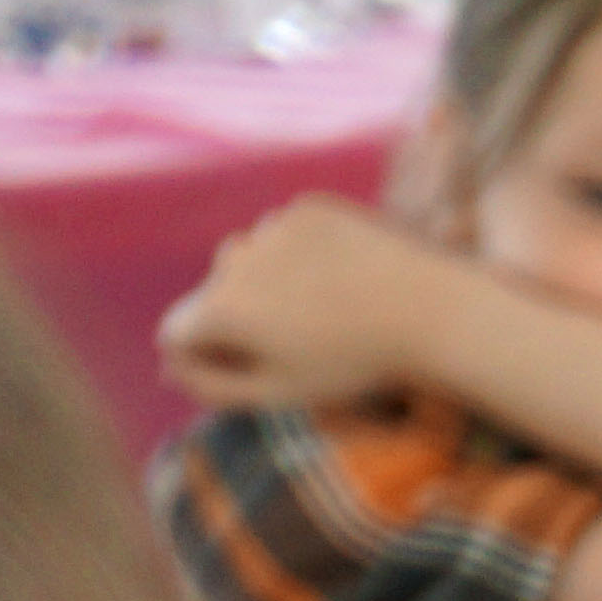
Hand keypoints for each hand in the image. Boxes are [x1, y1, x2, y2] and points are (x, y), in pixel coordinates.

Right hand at [157, 196, 461, 410]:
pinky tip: (343, 279)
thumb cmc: (355, 365)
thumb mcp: (280, 392)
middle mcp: (234, 260)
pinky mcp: (309, 208)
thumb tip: (169, 366)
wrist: (433, 312)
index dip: (205, 359)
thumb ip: (212, 386)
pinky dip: (302, 256)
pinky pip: (287, 236)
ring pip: (250, 261)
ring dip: (270, 285)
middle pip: (213, 295)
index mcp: (220, 309)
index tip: (248, 371)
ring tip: (325, 312)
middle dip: (239, 320)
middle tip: (299, 343)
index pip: (176, 333)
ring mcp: (271, 227)